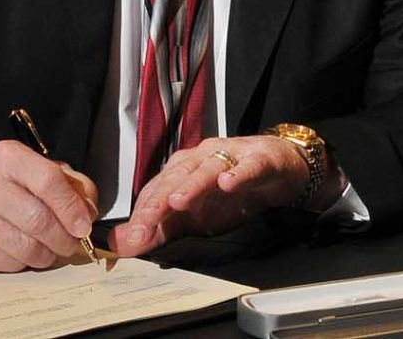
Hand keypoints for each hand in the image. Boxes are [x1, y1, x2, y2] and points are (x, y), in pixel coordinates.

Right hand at [0, 140, 101, 272]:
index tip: (84, 225)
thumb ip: (70, 186)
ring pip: (26, 247)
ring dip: (47, 255)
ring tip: (49, 250)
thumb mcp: (36, 173)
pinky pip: (9, 263)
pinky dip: (23, 263)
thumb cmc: (2, 190)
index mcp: (7, 157)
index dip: (71, 207)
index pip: (48, 180)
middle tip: (72, 245)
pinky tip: (19, 252)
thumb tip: (89, 211)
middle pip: (38, 219)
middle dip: (63, 238)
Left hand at [111, 133, 324, 255]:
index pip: (156, 190)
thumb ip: (161, 231)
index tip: (131, 240)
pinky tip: (227, 183)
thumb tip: (123, 245)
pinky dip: (237, 174)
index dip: (142, 215)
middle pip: (175, 178)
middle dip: (158, 202)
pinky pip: (247, 166)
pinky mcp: (259, 160)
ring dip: (191, 184)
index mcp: (182, 171)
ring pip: (206, 170)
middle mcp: (201, 159)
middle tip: (144, 225)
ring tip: (177, 201)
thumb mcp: (196, 219)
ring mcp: (230, 156)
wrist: (280, 171)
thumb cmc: (235, 193)